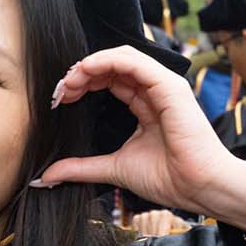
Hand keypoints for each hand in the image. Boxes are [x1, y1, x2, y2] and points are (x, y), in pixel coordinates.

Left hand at [36, 47, 245, 245]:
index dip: (82, 84)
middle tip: (59, 91)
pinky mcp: (169, 87)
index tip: (59, 100)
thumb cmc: (169, 178)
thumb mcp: (113, 169)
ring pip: (121, 57)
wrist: (199, 188)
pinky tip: (86, 72)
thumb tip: (46, 176)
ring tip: (69, 81)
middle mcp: (154, 91)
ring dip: (90, 65)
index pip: (109, 81)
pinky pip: (134, 62)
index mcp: (145, 105)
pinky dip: (106, 61)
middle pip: (111, 66)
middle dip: (81, 74)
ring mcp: (163, 86)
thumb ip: (81, 168)